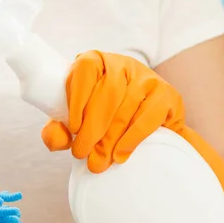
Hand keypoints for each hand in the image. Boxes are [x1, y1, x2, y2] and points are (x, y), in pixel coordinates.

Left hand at [41, 50, 223, 188]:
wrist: (137, 121)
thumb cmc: (96, 116)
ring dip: (111, 137)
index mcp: (95, 61)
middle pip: (109, 91)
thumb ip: (58, 129)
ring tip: (99, 161)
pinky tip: (120, 154)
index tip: (72, 128)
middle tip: (82, 154)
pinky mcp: (167, 95)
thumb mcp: (73, 118)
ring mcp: (147, 78)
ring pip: (129, 104)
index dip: (78, 98)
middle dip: (93, 127)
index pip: (86, 69)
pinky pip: (151, 115)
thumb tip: (56, 141)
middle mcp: (122, 64)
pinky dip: (133, 137)